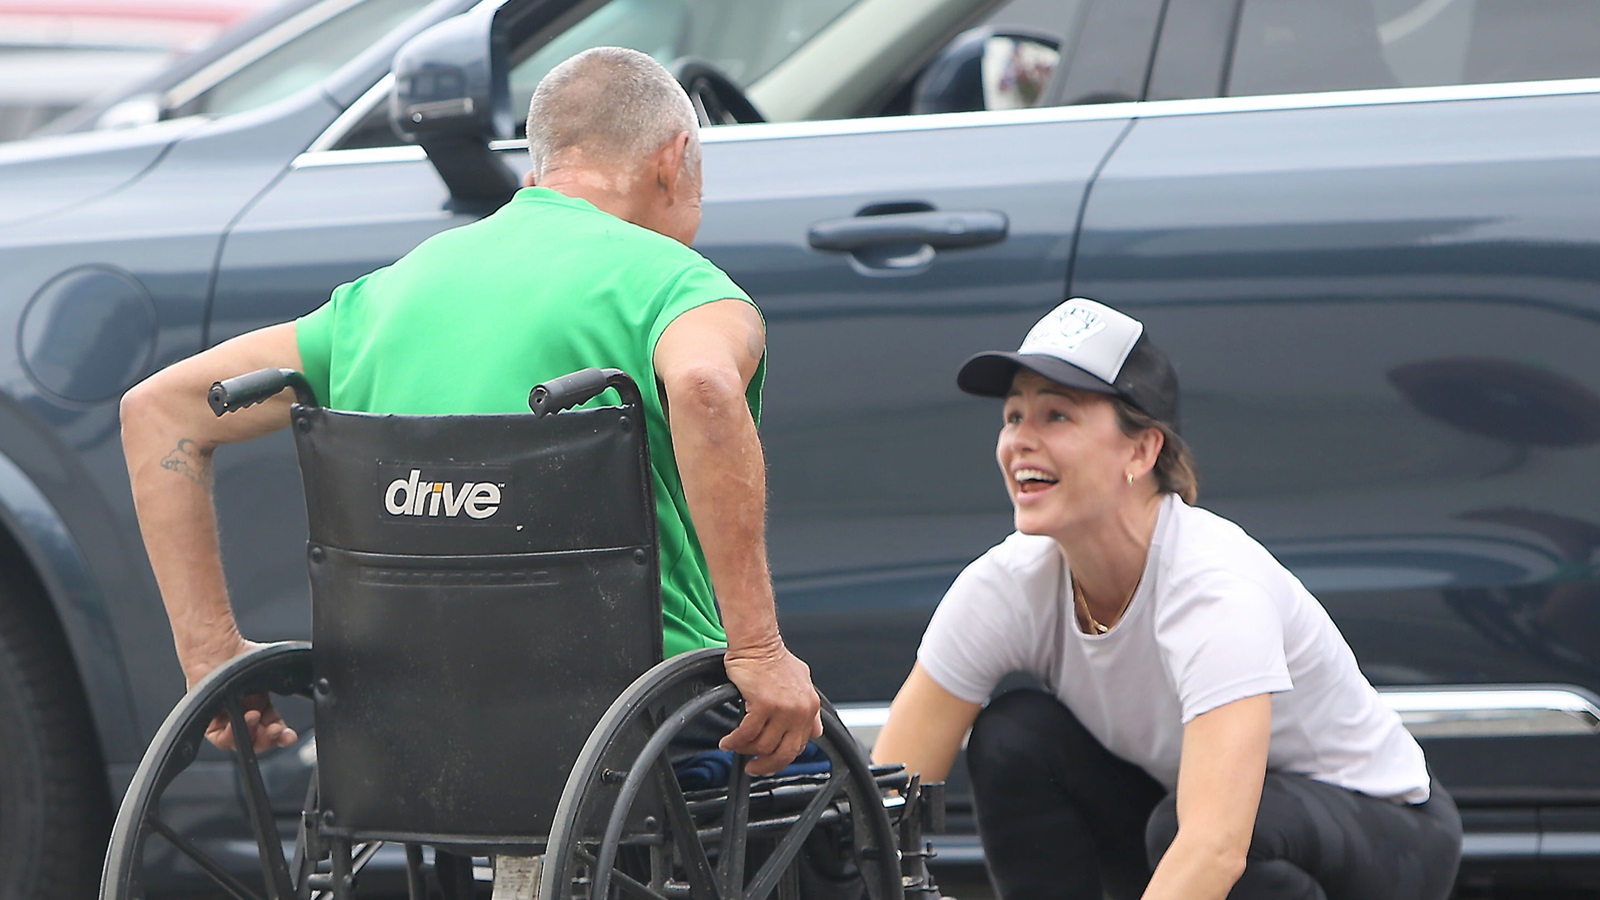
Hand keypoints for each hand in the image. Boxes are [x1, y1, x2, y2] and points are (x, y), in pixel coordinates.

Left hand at [182, 638, 298, 752]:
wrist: (218, 649)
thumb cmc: (242, 655)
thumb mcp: (272, 669)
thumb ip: (288, 681)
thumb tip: (310, 682)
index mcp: (261, 706)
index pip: (274, 728)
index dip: (282, 736)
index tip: (290, 736)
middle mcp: (245, 715)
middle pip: (259, 739)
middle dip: (270, 739)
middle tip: (275, 731)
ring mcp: (228, 720)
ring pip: (241, 741)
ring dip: (252, 734)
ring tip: (255, 717)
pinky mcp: (210, 723)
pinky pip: (221, 739)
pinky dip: (231, 735)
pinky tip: (240, 722)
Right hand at [719, 641, 822, 775]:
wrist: (758, 642)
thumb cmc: (775, 659)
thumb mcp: (803, 682)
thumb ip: (809, 710)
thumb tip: (815, 732)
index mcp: (811, 706)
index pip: (800, 745)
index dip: (781, 757)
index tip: (769, 762)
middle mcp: (800, 710)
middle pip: (784, 753)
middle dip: (765, 765)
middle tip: (752, 767)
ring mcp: (783, 709)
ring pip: (762, 745)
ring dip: (744, 750)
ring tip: (734, 746)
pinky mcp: (763, 705)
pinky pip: (746, 734)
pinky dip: (734, 741)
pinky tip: (727, 741)